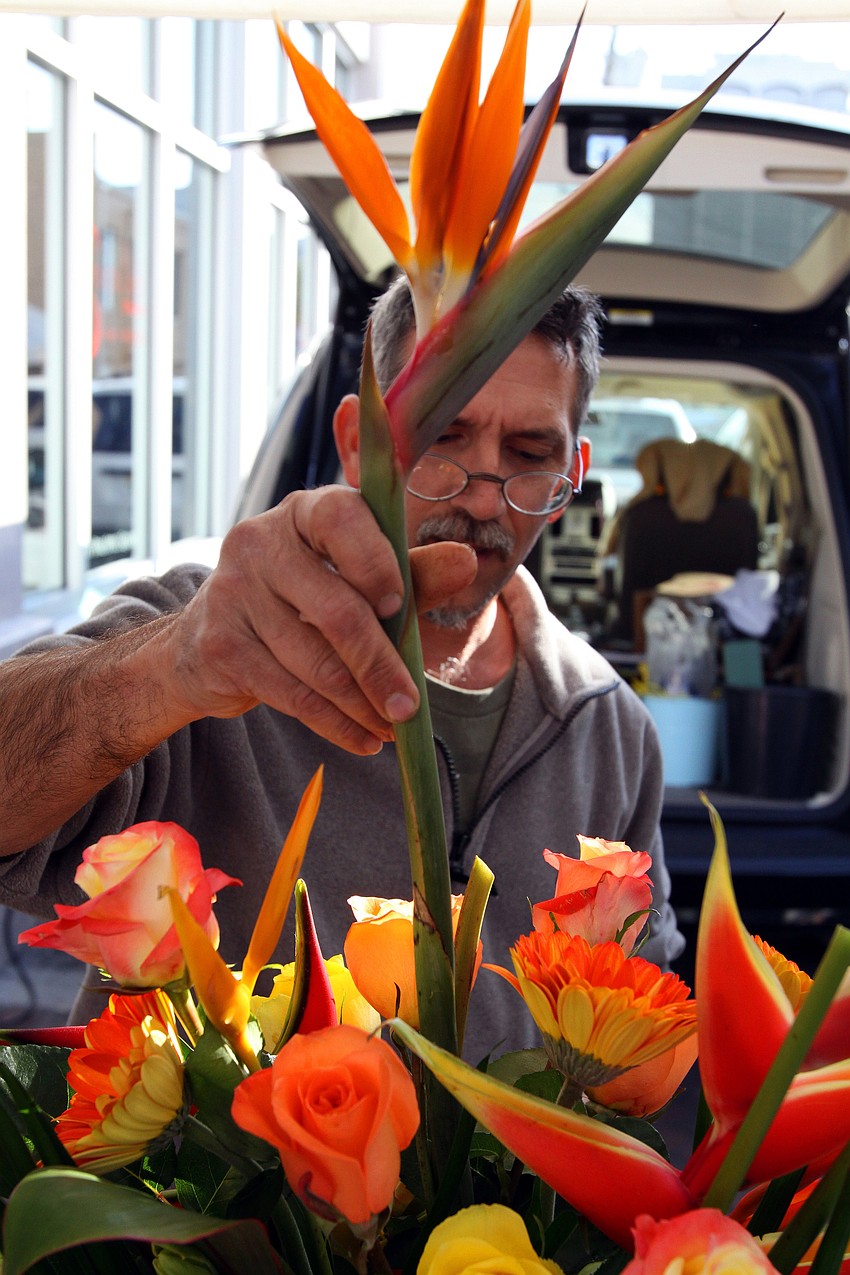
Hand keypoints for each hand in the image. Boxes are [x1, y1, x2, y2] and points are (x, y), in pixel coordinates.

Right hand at [164, 487, 476, 753]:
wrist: (213, 639)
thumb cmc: (305, 600)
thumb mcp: (361, 580)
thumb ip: (412, 574)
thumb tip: (466, 561)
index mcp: (305, 512)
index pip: (341, 521)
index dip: (374, 563)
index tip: (396, 606)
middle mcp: (260, 543)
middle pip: (335, 610)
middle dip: (381, 666)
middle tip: (409, 706)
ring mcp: (232, 593)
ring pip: (316, 662)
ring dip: (362, 705)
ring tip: (392, 726)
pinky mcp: (220, 646)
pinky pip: (292, 695)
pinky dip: (336, 724)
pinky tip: (363, 739)